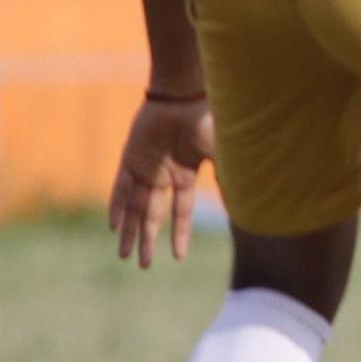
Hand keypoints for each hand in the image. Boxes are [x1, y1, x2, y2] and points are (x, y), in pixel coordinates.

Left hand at [110, 96, 215, 266]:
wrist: (186, 96)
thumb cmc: (209, 121)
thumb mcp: (223, 154)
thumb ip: (228, 177)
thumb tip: (246, 203)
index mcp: (185, 174)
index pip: (181, 211)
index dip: (180, 234)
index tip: (178, 258)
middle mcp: (163, 174)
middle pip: (152, 215)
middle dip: (148, 240)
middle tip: (143, 265)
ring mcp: (145, 167)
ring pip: (134, 206)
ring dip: (129, 231)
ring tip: (123, 255)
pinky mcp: (130, 159)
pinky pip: (121, 187)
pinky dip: (116, 206)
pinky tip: (114, 226)